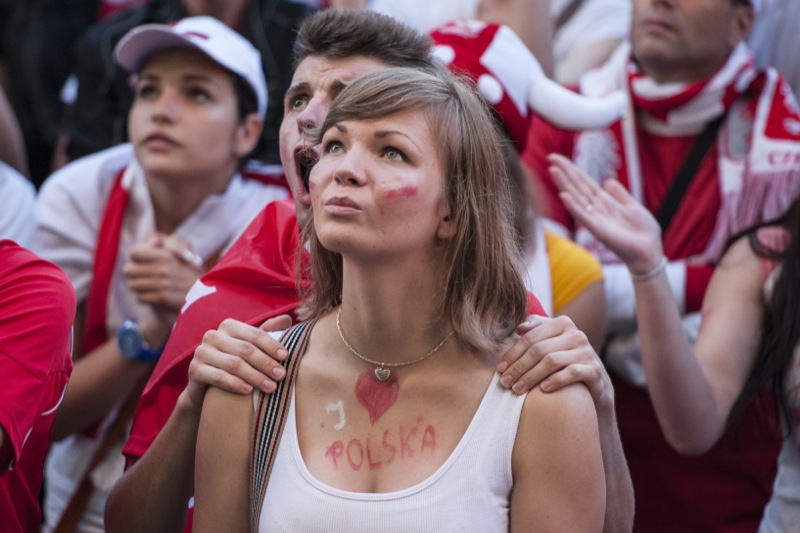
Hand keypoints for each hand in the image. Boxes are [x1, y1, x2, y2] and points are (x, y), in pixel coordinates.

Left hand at [123, 233, 202, 315]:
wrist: (204, 297)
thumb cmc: (188, 275)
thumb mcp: (179, 255)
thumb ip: (163, 245)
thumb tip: (157, 239)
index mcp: (165, 255)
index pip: (134, 252)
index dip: (135, 258)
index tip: (141, 263)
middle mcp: (163, 267)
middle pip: (128, 270)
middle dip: (133, 275)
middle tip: (141, 278)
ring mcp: (162, 283)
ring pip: (132, 285)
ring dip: (138, 287)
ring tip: (148, 288)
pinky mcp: (163, 297)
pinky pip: (140, 297)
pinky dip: (145, 298)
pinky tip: (154, 297)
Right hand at [184, 315, 292, 412]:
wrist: (207, 391)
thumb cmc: (236, 364)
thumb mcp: (251, 347)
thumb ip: (268, 332)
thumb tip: (287, 319)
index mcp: (229, 326)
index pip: (254, 334)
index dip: (271, 345)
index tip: (286, 357)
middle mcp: (213, 336)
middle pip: (245, 349)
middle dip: (266, 363)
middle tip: (281, 375)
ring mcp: (201, 352)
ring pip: (233, 364)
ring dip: (255, 376)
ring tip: (271, 387)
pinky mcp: (194, 370)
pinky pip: (218, 376)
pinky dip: (235, 384)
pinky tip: (249, 391)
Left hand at [497, 315, 612, 408]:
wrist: (594, 383)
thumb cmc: (564, 361)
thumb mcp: (551, 342)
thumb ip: (535, 329)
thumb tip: (518, 325)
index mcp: (562, 324)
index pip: (531, 337)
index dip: (513, 353)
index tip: (499, 369)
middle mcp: (576, 334)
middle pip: (539, 349)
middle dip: (518, 367)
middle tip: (505, 383)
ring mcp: (587, 352)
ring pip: (552, 361)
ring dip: (531, 376)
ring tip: (518, 389)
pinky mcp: (594, 370)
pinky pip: (572, 372)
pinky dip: (555, 380)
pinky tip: (543, 389)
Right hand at [548, 153, 663, 274]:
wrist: (649, 252)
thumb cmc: (642, 232)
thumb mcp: (632, 206)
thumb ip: (619, 194)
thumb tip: (607, 181)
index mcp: (604, 202)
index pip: (584, 182)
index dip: (572, 169)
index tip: (557, 158)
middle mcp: (596, 209)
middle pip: (577, 186)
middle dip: (564, 172)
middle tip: (550, 157)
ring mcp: (596, 219)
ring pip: (577, 198)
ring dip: (564, 184)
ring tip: (553, 170)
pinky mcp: (599, 231)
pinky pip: (583, 217)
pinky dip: (573, 207)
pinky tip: (564, 196)